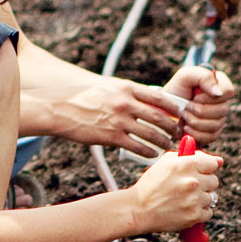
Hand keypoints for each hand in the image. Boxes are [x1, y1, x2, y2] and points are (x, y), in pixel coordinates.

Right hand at [47, 77, 182, 155]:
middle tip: (178, 133)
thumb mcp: (108, 87)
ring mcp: (120, 121)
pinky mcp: (112, 137)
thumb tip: (146, 98)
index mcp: (127, 88)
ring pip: (151, 134)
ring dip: (163, 142)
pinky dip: (148, 152)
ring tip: (169, 146)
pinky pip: (137, 146)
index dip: (173, 107)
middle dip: (172, 127)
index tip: (180, 113)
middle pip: (159, 117)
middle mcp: (126, 103)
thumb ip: (127, 92)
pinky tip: (153, 154)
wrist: (60, 109)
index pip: (159, 97)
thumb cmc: (83, 97)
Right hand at [131, 148, 220, 231]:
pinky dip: (201, 212)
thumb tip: (214, 159)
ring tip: (186, 199)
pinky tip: (187, 208)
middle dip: (205, 183)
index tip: (206, 170)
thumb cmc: (150, 185)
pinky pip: (209, 212)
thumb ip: (188, 156)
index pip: (213, 163)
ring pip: (212, 197)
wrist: (138, 209)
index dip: (208, 167)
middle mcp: (193, 181)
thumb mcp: (165, 162)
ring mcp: (194, 200)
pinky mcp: (194, 216)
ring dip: (202, 198)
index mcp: (186, 165)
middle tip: (191, 187)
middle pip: (214, 180)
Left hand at [165, 64, 235, 146]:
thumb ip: (204, 77)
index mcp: (220, 84)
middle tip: (186, 107)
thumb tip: (218, 93)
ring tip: (183, 116)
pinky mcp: (213, 132)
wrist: (165, 107)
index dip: (211, 97)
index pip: (228, 91)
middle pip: (223, 110)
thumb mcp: (185, 76)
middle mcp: (223, 101)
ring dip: (196, 121)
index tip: (196, 97)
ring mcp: (220, 118)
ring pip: (217, 124)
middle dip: (200, 111)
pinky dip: (196, 133)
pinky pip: (211, 137)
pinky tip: (186, 127)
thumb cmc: (177, 89)